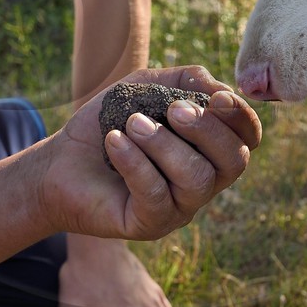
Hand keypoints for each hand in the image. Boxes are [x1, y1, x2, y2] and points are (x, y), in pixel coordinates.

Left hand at [43, 65, 260, 240]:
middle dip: (207, 130)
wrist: (59, 161)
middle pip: (233, 162)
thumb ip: (186, 80)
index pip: (247, 140)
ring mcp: (178, 208)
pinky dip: (135, 162)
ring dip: (165, 145)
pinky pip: (156, 196)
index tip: (218, 97)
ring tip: (131, 124)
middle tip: (173, 109)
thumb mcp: (147, 88)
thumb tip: (219, 88)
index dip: (242, 119)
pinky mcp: (149, 225)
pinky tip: (113, 142)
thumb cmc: (108, 123)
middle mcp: (202, 182)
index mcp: (208, 150)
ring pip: (196, 179)